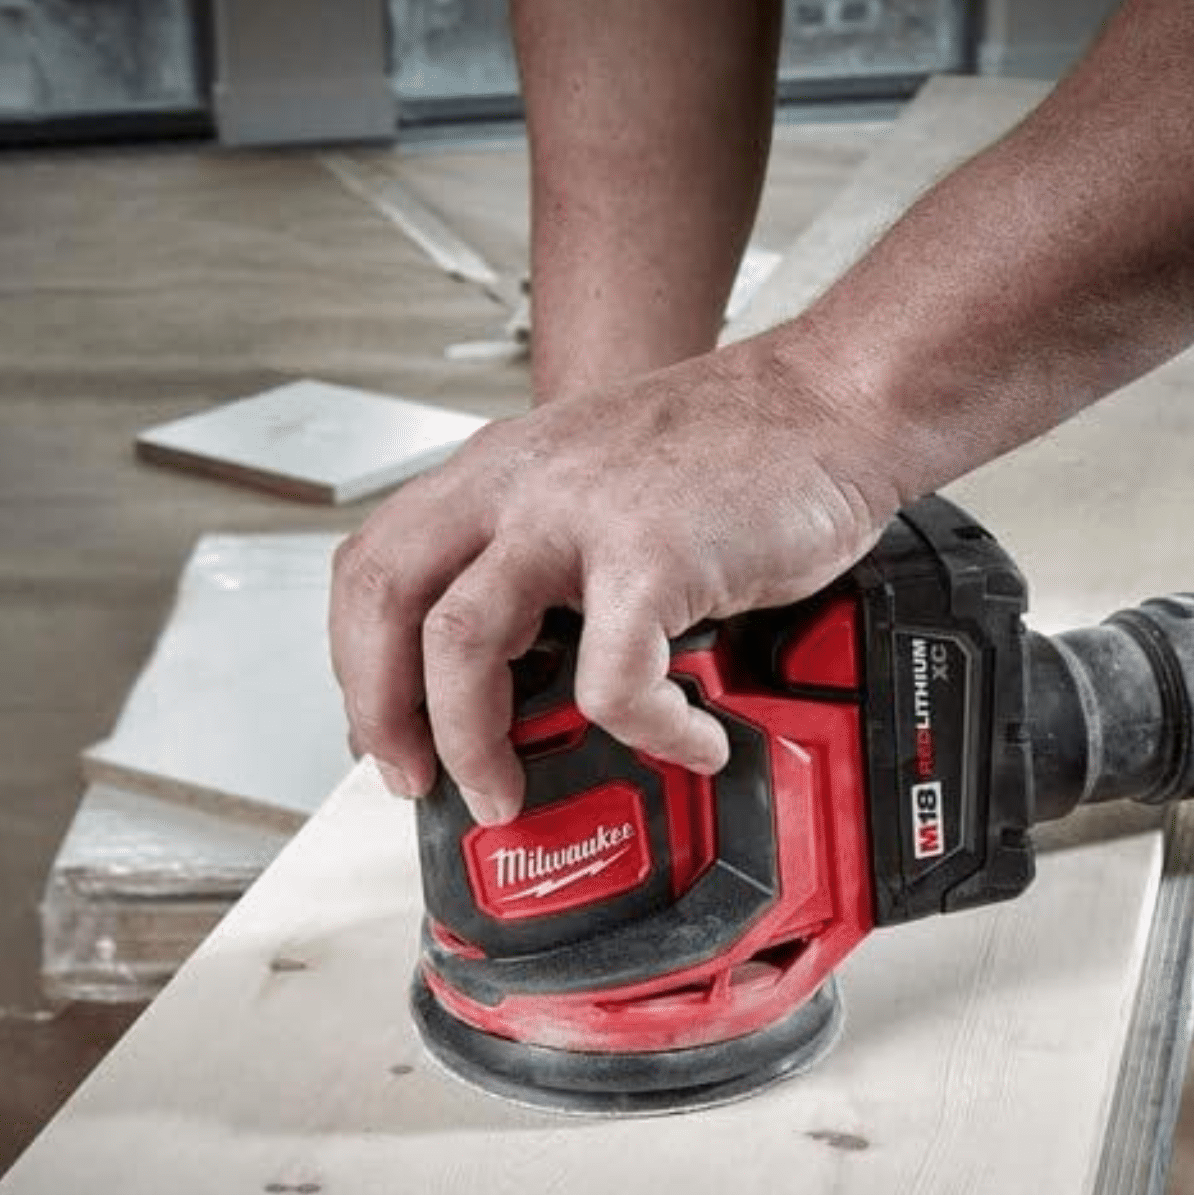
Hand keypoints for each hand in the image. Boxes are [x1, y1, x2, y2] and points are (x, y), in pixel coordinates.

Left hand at [330, 331, 899, 824]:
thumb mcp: (603, 486)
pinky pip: (612, 681)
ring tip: (508, 793)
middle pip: (387, 599)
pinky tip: (688, 742)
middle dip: (381, 708)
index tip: (386, 730)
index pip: (375, 566)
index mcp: (498, 473)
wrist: (835, 400)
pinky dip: (646, 733)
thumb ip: (552, 562)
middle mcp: (521, 487)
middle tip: (417, 779)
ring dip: (471, 739)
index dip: (358, 661)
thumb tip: (528, 681)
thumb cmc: (740, 453)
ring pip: (463, 642)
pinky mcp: (654, 557)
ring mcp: (581, 517)